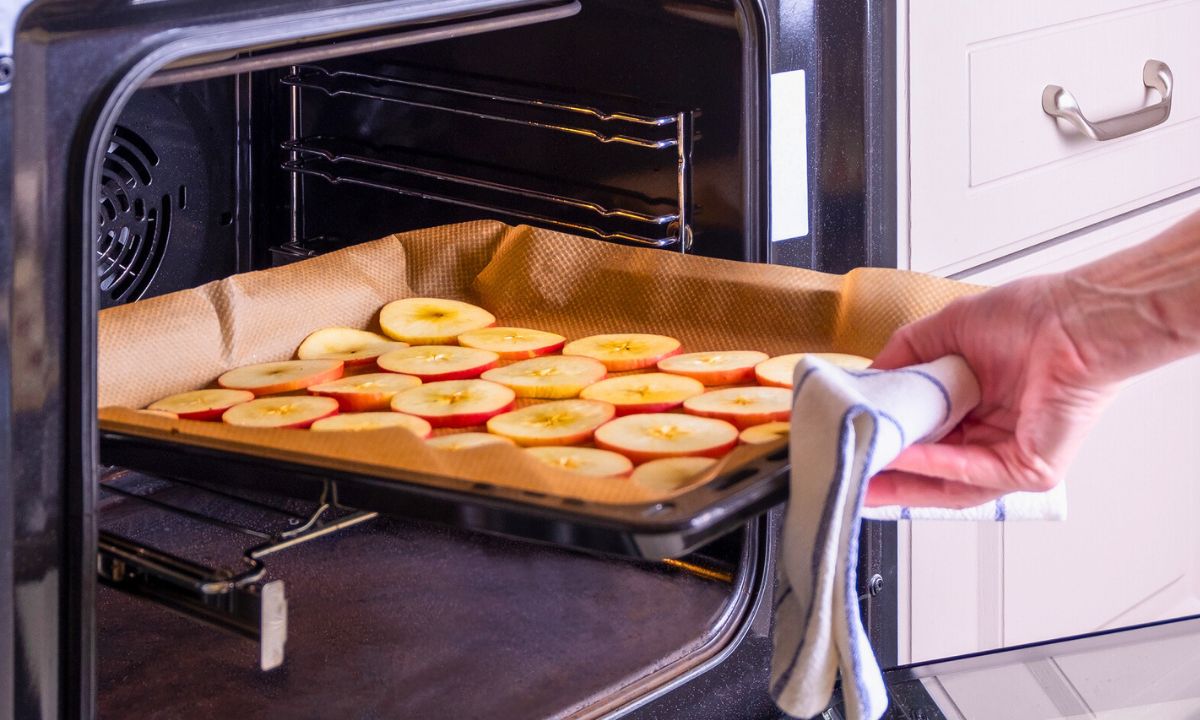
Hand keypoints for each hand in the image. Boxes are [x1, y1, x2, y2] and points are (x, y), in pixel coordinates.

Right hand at [865, 274, 1116, 508]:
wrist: (1075, 319)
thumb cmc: (1031, 317)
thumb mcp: (944, 331)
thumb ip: (903, 356)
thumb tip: (865, 379)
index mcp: (973, 407)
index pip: (920, 438)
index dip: (883, 442)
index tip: (847, 442)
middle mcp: (990, 435)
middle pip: (927, 470)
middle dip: (884, 475)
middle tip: (845, 471)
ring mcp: (1008, 457)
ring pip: (945, 482)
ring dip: (900, 480)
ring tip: (863, 474)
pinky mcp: (1028, 470)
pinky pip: (971, 474)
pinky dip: (932, 467)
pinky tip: (900, 458)